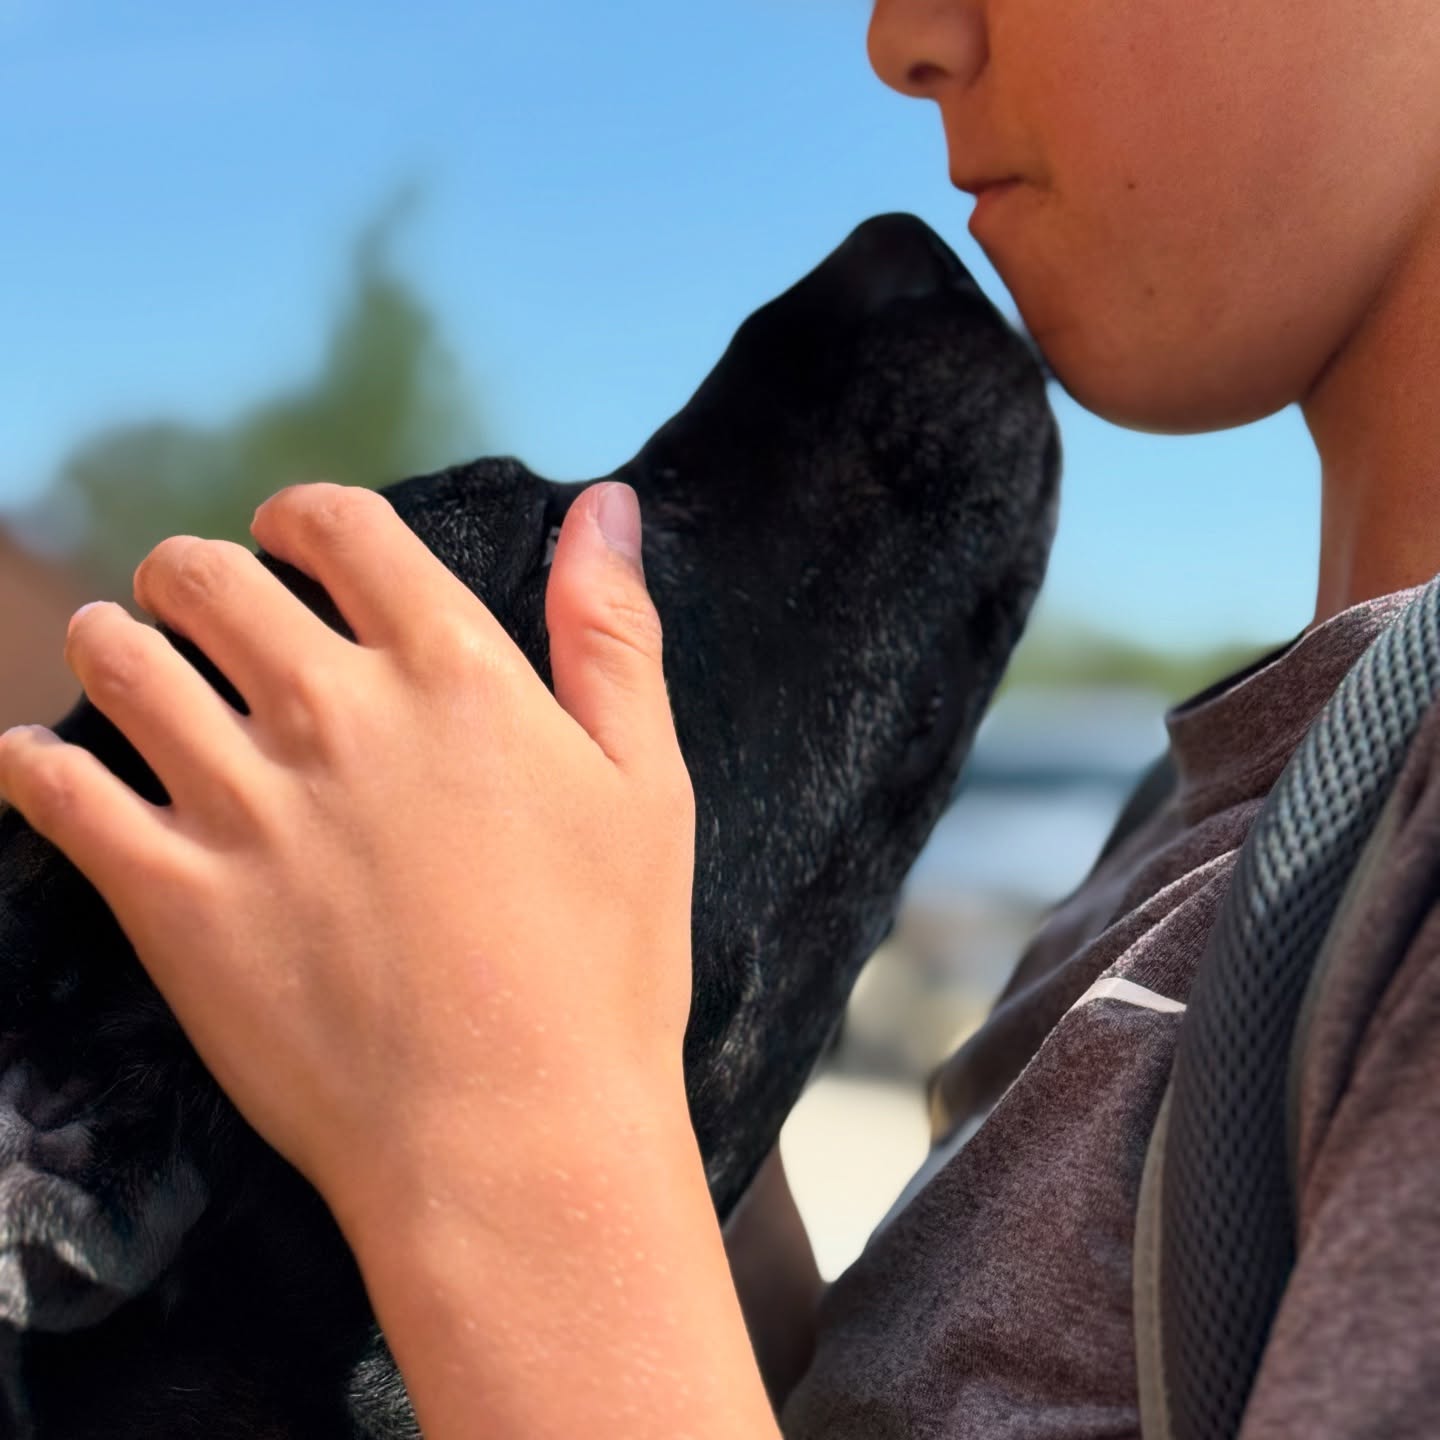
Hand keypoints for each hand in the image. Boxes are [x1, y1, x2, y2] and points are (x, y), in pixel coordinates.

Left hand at [0, 481, 697, 1220]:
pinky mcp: (170, 900)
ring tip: (123, 654)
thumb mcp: (645, 785)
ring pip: (122, 661)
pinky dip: (35, 762)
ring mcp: (241, 804)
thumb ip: (613, 635)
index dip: (301, 516)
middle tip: (197, 600)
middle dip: (194, 571)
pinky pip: (58, 792)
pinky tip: (45, 762)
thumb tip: (603, 505)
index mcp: (451, 672)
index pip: (338, 526)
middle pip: (210, 577)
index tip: (291, 539)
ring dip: (114, 639)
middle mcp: (333, 712)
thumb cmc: (603, 965)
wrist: (514, 1138)